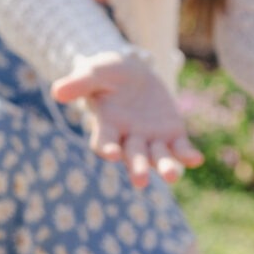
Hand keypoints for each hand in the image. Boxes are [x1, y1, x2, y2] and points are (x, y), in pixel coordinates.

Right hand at [51, 51, 204, 187]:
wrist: (133, 73)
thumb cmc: (107, 74)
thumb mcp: (94, 72)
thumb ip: (79, 83)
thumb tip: (57, 91)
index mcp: (107, 126)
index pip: (104, 142)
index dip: (105, 148)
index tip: (108, 154)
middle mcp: (128, 138)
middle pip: (132, 156)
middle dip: (136, 168)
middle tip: (140, 181)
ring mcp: (150, 138)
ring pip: (157, 157)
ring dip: (164, 168)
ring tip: (172, 177)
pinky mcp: (170, 134)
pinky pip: (179, 148)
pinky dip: (187, 155)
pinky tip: (196, 159)